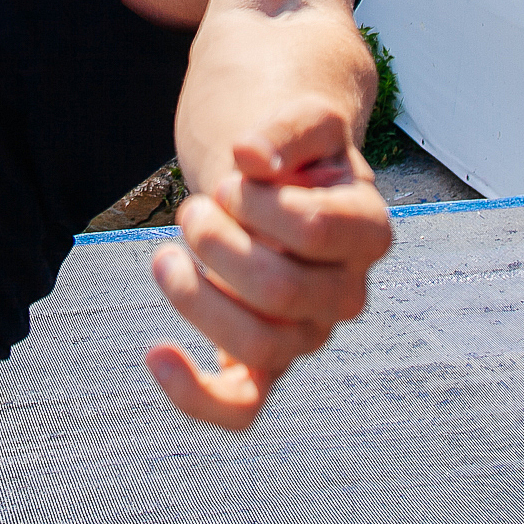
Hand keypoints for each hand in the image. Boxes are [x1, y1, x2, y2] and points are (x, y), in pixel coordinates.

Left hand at [146, 121, 391, 429]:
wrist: (279, 178)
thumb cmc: (294, 152)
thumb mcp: (303, 118)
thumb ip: (286, 127)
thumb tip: (250, 157)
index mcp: (368, 231)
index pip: (314, 229)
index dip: (257, 201)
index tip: (233, 176)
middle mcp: (346, 292)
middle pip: (282, 292)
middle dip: (217, 243)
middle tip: (193, 210)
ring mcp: (307, 332)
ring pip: (259, 347)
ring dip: (197, 297)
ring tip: (166, 255)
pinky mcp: (265, 362)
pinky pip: (242, 405)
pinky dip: (197, 394)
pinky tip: (156, 355)